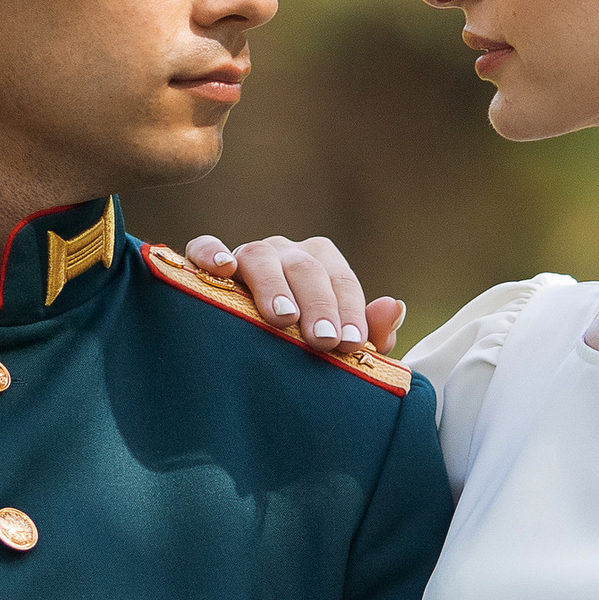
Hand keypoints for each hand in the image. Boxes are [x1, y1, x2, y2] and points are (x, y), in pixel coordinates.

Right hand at [180, 231, 404, 358]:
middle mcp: (286, 253)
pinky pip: (204, 246)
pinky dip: (212, 253)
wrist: (245, 353)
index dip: (349, 310)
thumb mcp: (336, 344)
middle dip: (318, 304)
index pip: (341, 280)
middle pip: (306, 268)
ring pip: (260, 257)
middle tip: (323, 341)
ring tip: (282, 318)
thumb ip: (370, 331)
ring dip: (273, 286)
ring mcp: (246, 255)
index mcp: (321, 264)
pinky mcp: (205, 262)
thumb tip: (394, 307)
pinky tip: (223, 270)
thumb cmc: (300, 348)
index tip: (351, 343)